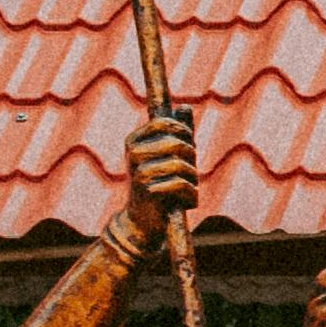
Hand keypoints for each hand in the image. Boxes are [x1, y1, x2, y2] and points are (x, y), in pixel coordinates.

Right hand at [124, 110, 199, 235]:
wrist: (144, 219)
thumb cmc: (160, 183)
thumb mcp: (168, 156)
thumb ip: (177, 133)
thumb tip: (186, 107)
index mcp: (135, 140)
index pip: (165, 122)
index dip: (183, 132)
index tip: (187, 144)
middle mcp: (133, 153)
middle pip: (179, 144)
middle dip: (191, 160)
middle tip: (186, 174)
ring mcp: (138, 171)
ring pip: (182, 166)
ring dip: (192, 181)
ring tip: (184, 189)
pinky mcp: (146, 190)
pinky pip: (181, 185)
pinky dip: (190, 196)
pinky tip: (183, 203)